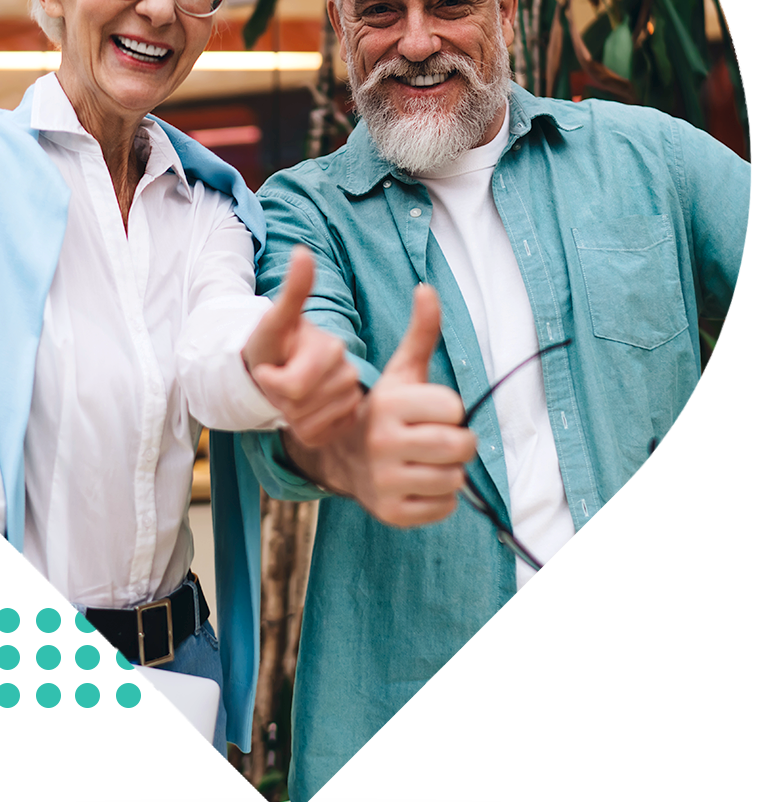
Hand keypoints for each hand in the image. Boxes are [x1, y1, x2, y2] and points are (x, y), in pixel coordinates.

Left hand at [242, 246, 363, 446]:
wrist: (278, 367)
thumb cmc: (272, 346)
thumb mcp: (273, 322)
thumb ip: (293, 292)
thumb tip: (302, 252)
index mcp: (332, 348)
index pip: (292, 387)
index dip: (270, 382)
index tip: (267, 368)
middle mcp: (349, 372)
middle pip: (301, 408)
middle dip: (279, 399)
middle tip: (277, 381)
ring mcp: (351, 398)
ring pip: (310, 425)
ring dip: (290, 415)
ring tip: (288, 394)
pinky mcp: (347, 419)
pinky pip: (318, 436)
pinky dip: (303, 429)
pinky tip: (301, 410)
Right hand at [283, 283, 475, 527]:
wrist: (341, 456)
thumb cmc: (384, 410)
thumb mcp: (400, 373)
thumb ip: (420, 334)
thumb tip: (428, 289)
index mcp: (390, 405)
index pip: (454, 409)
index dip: (451, 410)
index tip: (433, 412)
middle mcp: (384, 442)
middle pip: (460, 446)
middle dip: (459, 443)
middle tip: (441, 440)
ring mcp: (385, 480)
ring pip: (454, 480)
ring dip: (451, 472)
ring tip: (429, 461)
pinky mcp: (391, 512)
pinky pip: (443, 509)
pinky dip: (441, 499)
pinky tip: (421, 483)